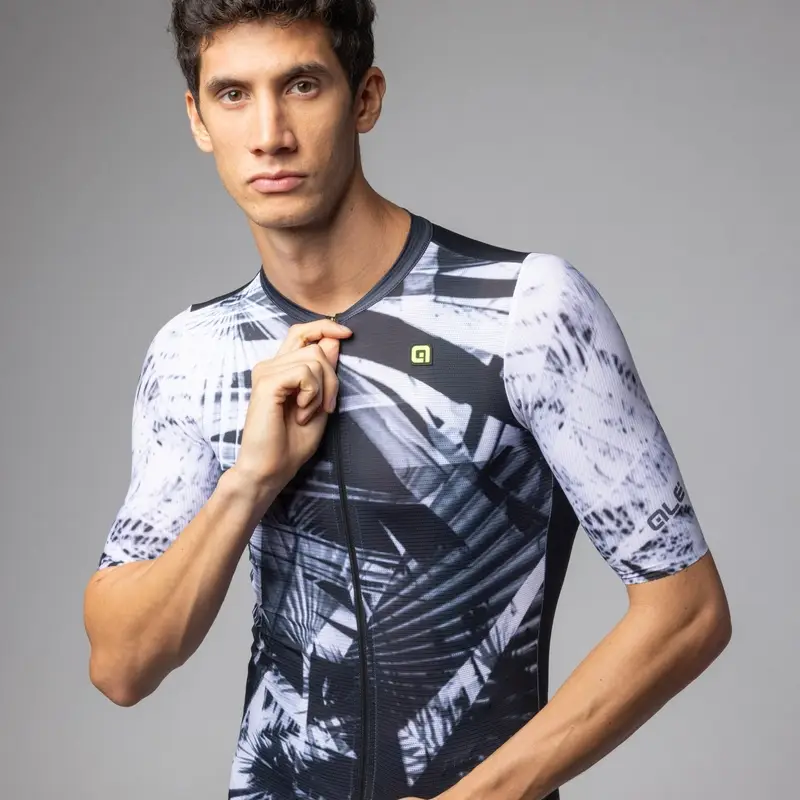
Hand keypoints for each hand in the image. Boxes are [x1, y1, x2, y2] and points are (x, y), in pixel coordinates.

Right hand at [229, 318, 351, 501]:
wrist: (271, 470)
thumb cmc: (292, 443)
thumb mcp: (320, 403)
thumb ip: (326, 372)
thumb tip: (333, 339)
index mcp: (281, 369)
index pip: (302, 332)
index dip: (325, 327)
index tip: (347, 333)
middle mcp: (271, 365)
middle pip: (315, 346)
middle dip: (332, 377)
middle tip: (326, 407)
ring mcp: (266, 372)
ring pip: (314, 359)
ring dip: (323, 390)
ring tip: (307, 414)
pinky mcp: (267, 382)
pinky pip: (305, 373)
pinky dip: (312, 395)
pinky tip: (301, 414)